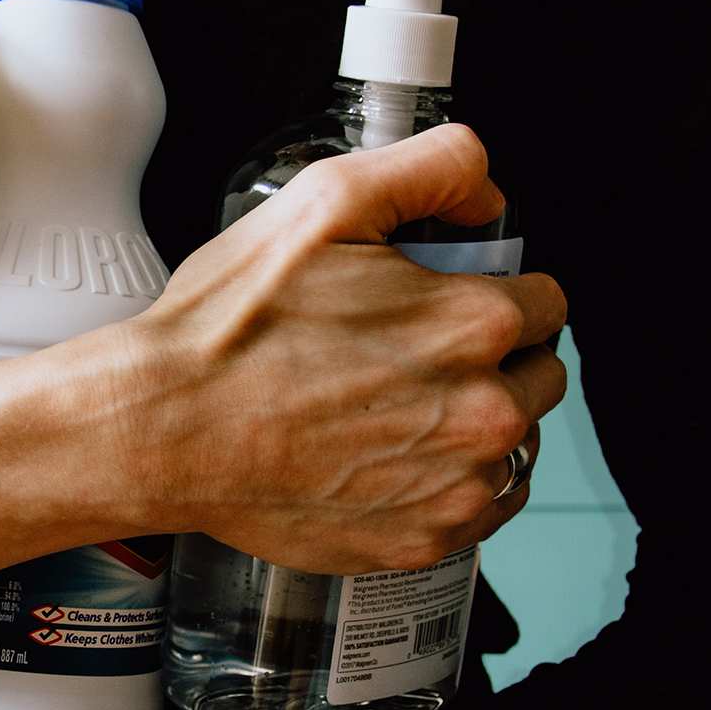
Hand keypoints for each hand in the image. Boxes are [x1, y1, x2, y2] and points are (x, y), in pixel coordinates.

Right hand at [0, 123, 564, 585]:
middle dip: (491, 357)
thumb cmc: (230, 325)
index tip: (441, 300)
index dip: (492, 290)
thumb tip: (489, 192)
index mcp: (474, 323)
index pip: (545, 301)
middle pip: (539, 374)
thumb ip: (432, 167)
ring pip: (513, 445)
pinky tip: (389, 458)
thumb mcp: (326, 201)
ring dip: (474, 422)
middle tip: (407, 352)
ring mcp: (456, 487)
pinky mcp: (422, 542)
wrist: (164, 428)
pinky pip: (479, 510)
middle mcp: (484, 412)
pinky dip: (448, 485)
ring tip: (390, 407)